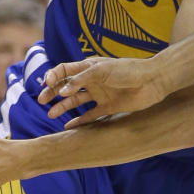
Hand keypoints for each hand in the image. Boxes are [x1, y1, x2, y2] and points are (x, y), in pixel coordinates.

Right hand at [37, 55, 167, 123]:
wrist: (152, 81)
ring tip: (51, 114)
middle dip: (53, 92)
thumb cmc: (128, 70)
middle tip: (42, 100)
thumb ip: (81, 80)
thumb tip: (61, 91)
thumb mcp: (101, 70)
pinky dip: (79, 121)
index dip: (53, 76)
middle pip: (66, 87)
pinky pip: (90, 115)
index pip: (65, 70)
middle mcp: (92, 81)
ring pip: (75, 101)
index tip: (46, 84)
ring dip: (62, 107)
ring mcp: (100, 94)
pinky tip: (68, 126)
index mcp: (89, 67)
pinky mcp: (108, 107)